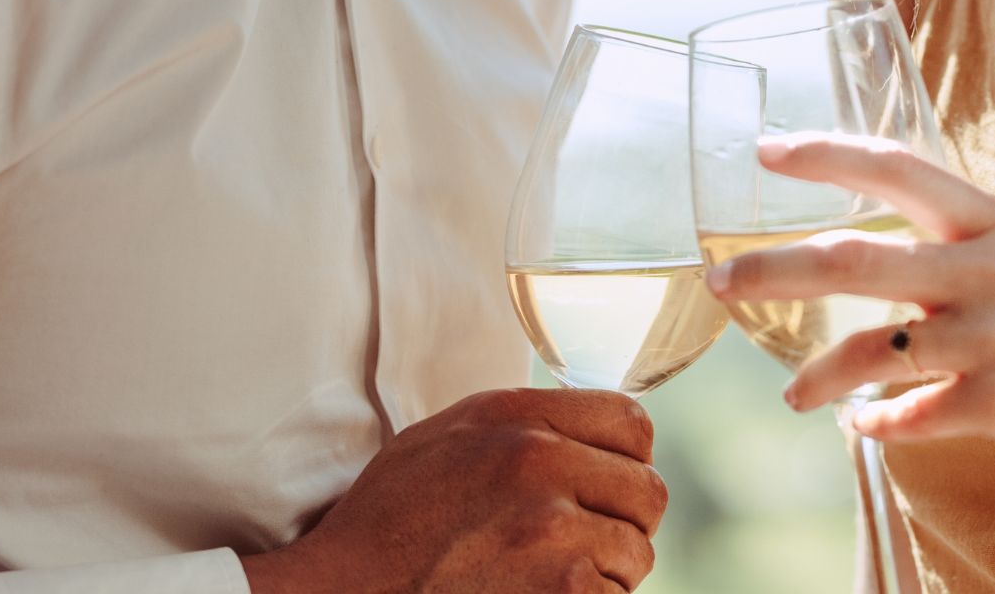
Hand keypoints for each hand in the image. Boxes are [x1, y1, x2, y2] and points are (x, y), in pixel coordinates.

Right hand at [241, 388, 665, 593]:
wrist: (347, 593)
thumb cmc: (389, 523)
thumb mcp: (447, 438)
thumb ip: (524, 424)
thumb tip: (589, 433)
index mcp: (515, 418)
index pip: (630, 421)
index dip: (628, 457)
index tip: (610, 480)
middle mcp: (541, 463)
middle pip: (647, 491)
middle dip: (623, 520)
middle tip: (585, 539)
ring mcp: (554, 532)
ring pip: (636, 552)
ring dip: (606, 570)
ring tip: (551, 575)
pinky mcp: (564, 592)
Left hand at [706, 133, 994, 511]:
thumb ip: (956, 252)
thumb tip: (868, 261)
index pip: (896, 166)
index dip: (825, 154)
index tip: (765, 151)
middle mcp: (993, 266)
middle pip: (852, 256)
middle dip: (770, 268)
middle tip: (717, 282)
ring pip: (869, 350)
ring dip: (818, 378)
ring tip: (793, 397)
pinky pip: (910, 414)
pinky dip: (879, 425)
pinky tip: (870, 428)